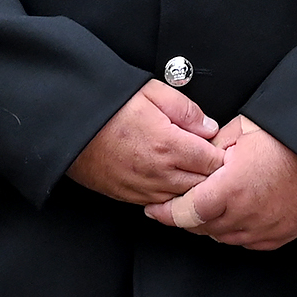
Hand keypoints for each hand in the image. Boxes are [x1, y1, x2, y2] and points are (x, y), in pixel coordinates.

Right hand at [69, 81, 224, 205]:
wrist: (71, 125)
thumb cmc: (109, 106)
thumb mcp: (153, 92)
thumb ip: (187, 110)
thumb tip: (209, 127)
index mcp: (168, 145)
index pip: (213, 162)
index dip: (223, 156)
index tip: (224, 149)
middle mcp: (158, 173)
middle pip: (202, 185)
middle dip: (213, 175)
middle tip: (214, 161)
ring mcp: (143, 188)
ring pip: (182, 199)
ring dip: (192, 188)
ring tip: (194, 171)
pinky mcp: (128, 196)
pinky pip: (160, 204)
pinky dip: (171, 195)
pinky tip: (171, 181)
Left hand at [146, 116, 296, 250]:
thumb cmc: (286, 135)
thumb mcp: (238, 131)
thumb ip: (210, 152)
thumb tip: (194, 161)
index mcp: (230, 189)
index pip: (185, 213)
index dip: (165, 212)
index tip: (154, 209)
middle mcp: (244, 215)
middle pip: (201, 227)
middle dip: (188, 214)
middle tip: (183, 200)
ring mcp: (263, 229)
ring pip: (222, 236)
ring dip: (213, 223)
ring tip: (215, 201)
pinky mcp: (279, 235)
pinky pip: (246, 240)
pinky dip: (237, 229)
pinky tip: (239, 211)